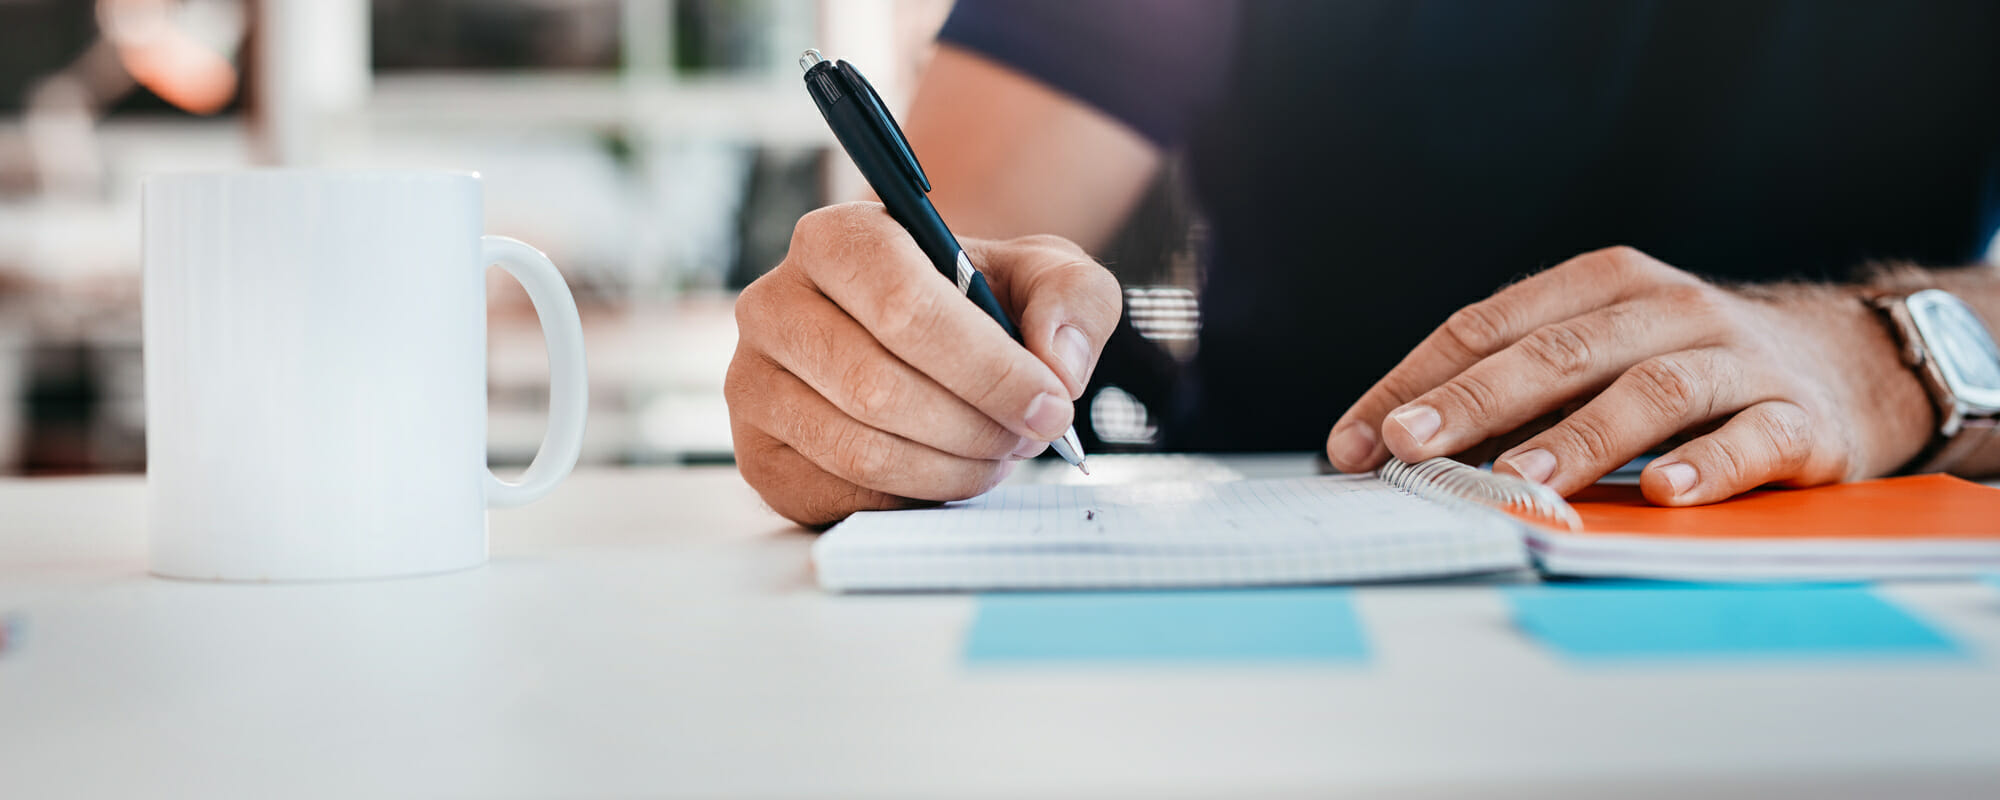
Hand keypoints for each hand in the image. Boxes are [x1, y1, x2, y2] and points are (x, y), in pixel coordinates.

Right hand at [727, 203, 1121, 526]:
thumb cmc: (973, 302)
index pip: (904, 308)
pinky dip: (912, 496)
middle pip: (880, 389)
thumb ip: (1072, 300)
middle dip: (976, 427)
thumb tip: (1057, 366)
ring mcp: (752, 384)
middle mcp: (773, 305)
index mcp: (835, 239)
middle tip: (1026, 436)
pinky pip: (842, 495)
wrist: (916, 337)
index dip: (988, 368)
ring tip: (994, 453)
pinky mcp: (757, 455)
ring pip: (862, 451)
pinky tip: (943, 469)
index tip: (1051, 404)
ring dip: (952, 469)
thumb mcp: (1041, 275)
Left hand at [1325, 246, 1934, 504]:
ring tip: (1520, 481)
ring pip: (1649, 391)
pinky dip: (1706, 465)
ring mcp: (1735, 359)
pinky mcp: (1800, 418)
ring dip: (1578, 439)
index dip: (1417, 383)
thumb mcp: (1600, 351)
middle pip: (1558, 352)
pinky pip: (1751, 439)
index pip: (1487, 325)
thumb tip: (1391, 446)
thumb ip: (1513, 387)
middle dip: (1476, 400)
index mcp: (1600, 284)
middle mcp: (1666, 309)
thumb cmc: (1686, 363)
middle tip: (1414, 445)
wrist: (1849, 360)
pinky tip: (1664, 495)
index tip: (1359, 441)